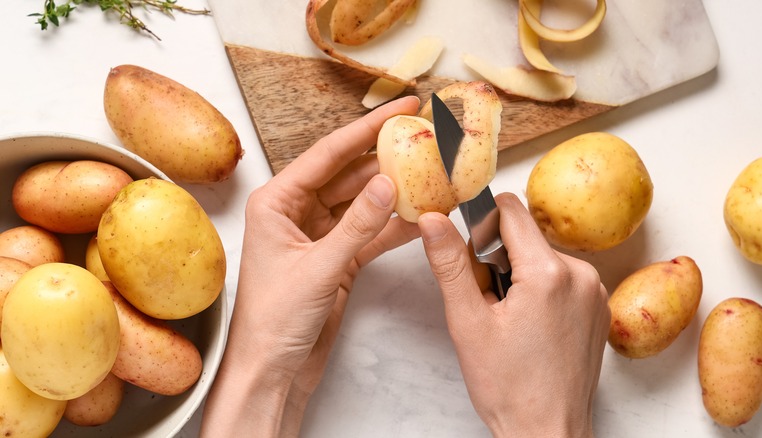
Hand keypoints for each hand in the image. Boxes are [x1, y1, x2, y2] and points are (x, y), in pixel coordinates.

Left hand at [201, 96, 420, 436]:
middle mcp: (296, 212)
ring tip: (431, 172)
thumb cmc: (274, 321)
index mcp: (276, 202)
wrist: (273, 371)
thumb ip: (357, 224)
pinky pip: (369, 233)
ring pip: (363, 203)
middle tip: (423, 137)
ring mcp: (319, 235)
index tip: (401, 108)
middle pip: (349, 174)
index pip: (328, 154)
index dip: (367, 128)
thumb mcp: (318, 267)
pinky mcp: (337, 259)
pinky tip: (420, 216)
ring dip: (395, 192)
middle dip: (386, 157)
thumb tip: (389, 182)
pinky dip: (394, 227)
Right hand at [418, 193, 609, 437]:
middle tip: (489, 305)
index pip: (509, 210)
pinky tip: (532, 328)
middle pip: (525, 237)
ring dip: (521, 276)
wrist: (548, 432)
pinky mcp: (599, 307)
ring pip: (543, 258)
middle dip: (499, 260)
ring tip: (511, 322)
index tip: (471, 258)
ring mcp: (595, 292)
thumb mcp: (467, 322)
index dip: (481, 226)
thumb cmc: (508, 386)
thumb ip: (450, 264)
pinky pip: (563, 278)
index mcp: (548, 273)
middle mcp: (581, 275)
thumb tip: (433, 220)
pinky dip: (542, 292)